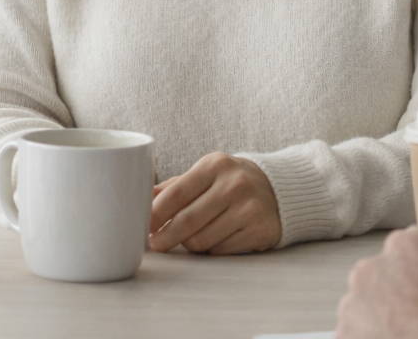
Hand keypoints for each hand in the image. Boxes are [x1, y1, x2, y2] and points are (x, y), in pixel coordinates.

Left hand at [148, 152, 281, 254]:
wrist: (277, 189)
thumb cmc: (230, 182)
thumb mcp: (205, 174)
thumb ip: (174, 187)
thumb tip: (141, 200)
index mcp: (214, 165)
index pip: (176, 193)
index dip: (155, 214)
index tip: (143, 227)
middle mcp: (234, 184)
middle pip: (187, 222)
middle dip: (165, 237)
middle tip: (155, 244)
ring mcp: (249, 208)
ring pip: (202, 241)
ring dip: (190, 244)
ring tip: (191, 237)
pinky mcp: (259, 230)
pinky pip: (220, 251)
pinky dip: (212, 250)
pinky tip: (216, 238)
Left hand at [336, 227, 417, 338]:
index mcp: (400, 246)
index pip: (409, 248)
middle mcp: (369, 269)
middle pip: (385, 274)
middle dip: (401, 289)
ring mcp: (353, 304)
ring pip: (369, 303)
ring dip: (384, 313)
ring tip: (412, 331)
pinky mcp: (346, 334)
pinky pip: (358, 331)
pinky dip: (374, 335)